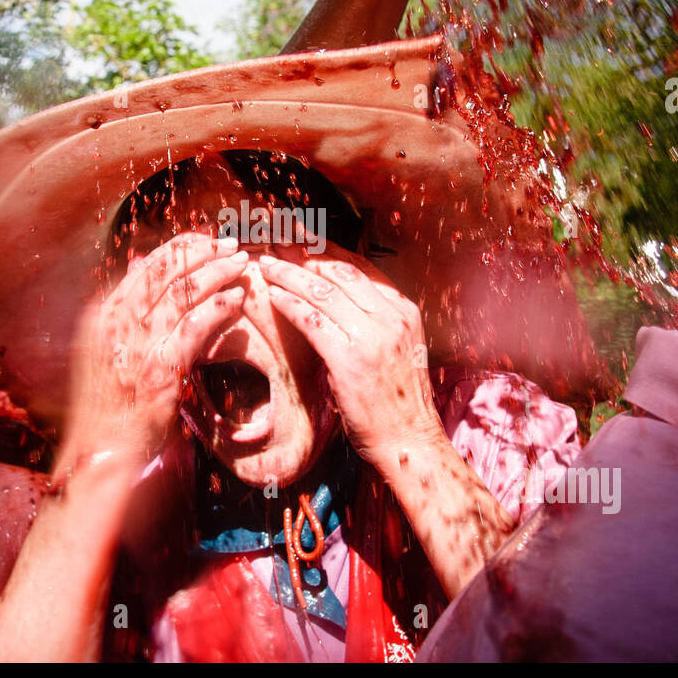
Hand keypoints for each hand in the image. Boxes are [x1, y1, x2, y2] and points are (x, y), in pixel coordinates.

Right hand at [62, 233, 247, 467]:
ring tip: (241, 265)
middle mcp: (115, 323)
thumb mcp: (109, 350)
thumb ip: (128, 312)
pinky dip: (218, 307)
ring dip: (217, 272)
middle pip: (165, 270)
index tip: (208, 241)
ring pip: (182, 292)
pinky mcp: (158, 370)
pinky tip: (236, 299)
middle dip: (203, 252)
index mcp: (104, 315)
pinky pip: (194, 326)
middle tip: (232, 246)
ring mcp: (134, 346)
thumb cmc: (111, 406)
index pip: (147, 265)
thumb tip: (143, 266)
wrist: (100, 454)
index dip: (182, 247)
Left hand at [257, 244, 443, 466]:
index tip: (300, 236)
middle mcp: (392, 317)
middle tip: (275, 239)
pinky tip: (272, 295)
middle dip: (302, 252)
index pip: (359, 266)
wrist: (411, 441)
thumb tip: (336, 296)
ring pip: (322, 291)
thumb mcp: (396, 349)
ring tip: (266, 262)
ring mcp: (374, 337)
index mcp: (403, 310)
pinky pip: (313, 321)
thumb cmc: (397, 401)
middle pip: (338, 271)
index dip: (325, 249)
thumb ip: (373, 320)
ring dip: (289, 273)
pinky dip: (289, 305)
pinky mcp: (351, 360)